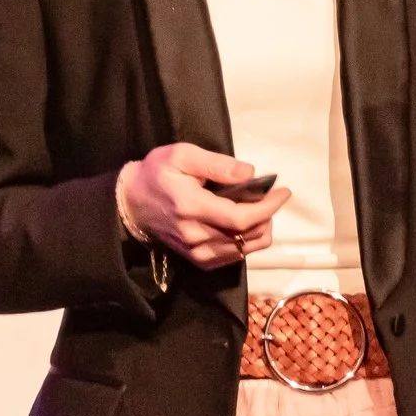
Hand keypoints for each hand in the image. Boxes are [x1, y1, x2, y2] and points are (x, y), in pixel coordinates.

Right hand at [119, 143, 292, 269]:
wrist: (131, 204)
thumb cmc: (157, 173)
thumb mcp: (182, 155)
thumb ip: (217, 164)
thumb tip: (250, 173)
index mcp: (192, 207)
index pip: (241, 218)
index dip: (268, 207)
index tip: (283, 192)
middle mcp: (196, 235)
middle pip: (247, 236)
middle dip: (267, 216)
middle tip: (270, 197)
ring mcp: (196, 252)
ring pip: (243, 250)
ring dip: (260, 231)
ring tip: (259, 210)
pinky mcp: (197, 260)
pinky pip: (232, 258)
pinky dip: (246, 243)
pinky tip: (245, 226)